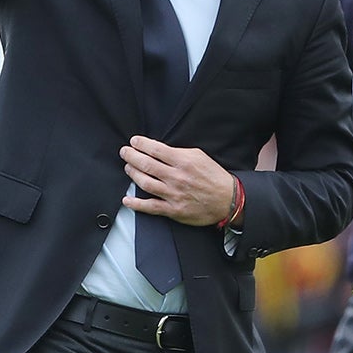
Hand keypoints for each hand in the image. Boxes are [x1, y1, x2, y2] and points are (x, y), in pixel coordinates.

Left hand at [120, 137, 236, 226]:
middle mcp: (177, 177)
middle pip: (146, 165)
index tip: (133, 142)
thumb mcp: (200, 157)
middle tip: (124, 152)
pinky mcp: (173, 210)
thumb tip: (159, 149)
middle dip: (131, 156)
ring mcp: (173, 194)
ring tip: (128, 167)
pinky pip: (150, 206)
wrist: (228, 200)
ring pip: (145, 183)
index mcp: (184, 162)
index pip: (156, 150)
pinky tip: (127, 199)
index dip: (141, 144)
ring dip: (132, 174)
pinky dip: (136, 204)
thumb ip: (179, 153)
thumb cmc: (214, 177)